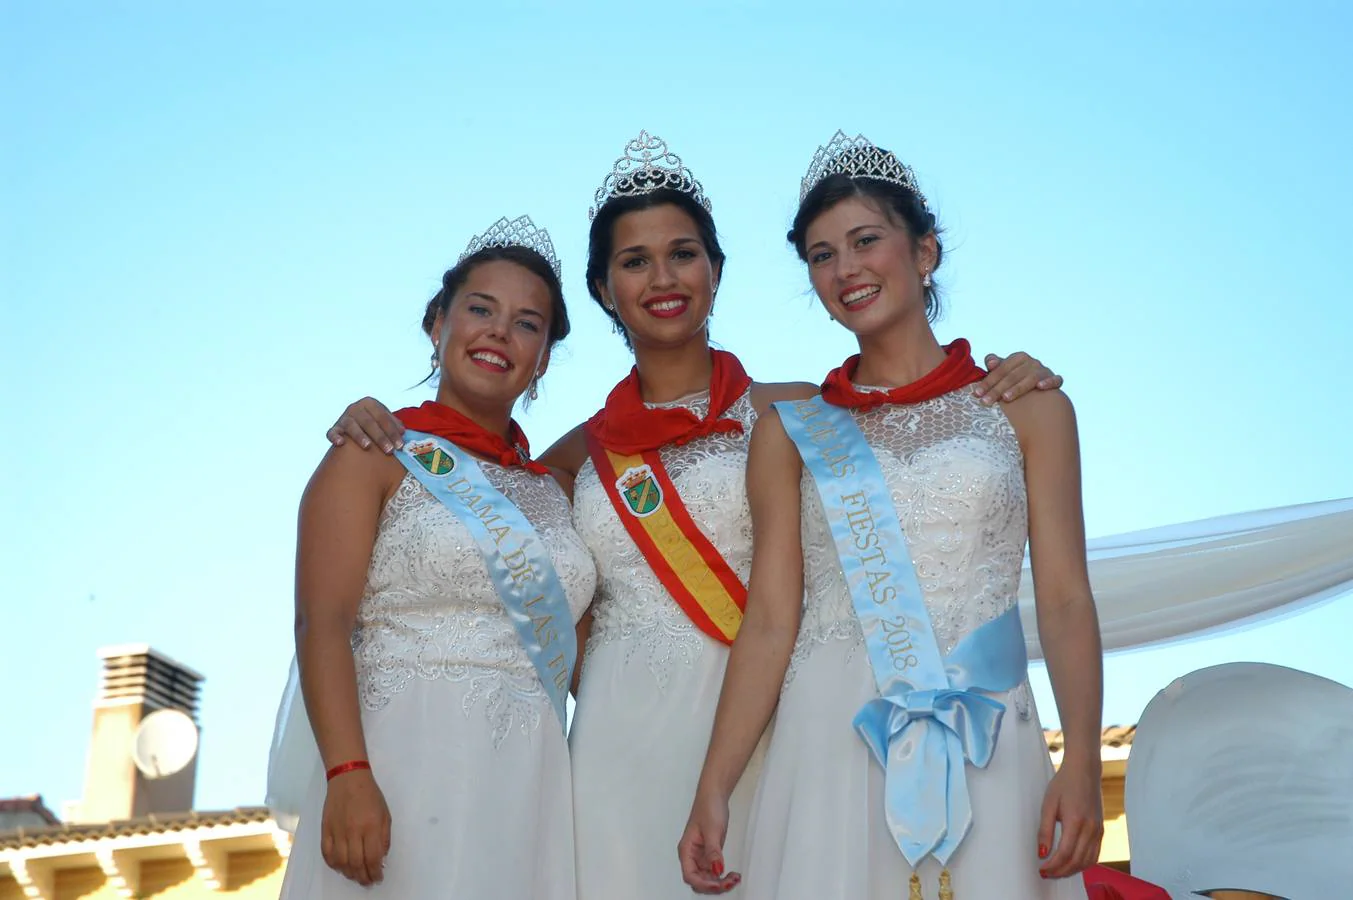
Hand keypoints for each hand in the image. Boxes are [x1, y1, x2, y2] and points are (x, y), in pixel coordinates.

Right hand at [320, 770, 391, 885]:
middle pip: (356, 863)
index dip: (375, 872)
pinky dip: (333, 864)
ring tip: (355, 876)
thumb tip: (381, 858)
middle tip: (367, 882)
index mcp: (370, 826)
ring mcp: (337, 831)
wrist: (348, 778)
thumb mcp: (385, 814)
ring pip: (341, 862)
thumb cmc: (370, 795)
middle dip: (363, 877)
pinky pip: (326, 853)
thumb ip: (384, 837)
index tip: (377, 877)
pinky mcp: (325, 829)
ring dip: (349, 873)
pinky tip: (340, 866)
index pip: (372, 858)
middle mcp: (353, 831)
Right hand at [326, 397, 404, 453]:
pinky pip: (332, 432)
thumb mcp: (384, 419)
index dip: (392, 431)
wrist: (354, 423)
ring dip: (360, 436)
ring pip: (351, 426)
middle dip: (380, 437)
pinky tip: (340, 443)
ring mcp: (343, 418)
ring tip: (368, 446)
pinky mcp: (334, 428)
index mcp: (369, 403)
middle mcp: (355, 408)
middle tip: (390, 450)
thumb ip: (394, 424)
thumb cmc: (374, 422)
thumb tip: (402, 431)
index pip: (383, 417)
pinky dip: (335, 437)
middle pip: (369, 422)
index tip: (400, 445)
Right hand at [678, 792, 740, 893]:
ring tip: (735, 878)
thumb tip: (717, 870)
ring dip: (720, 883)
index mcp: (686, 850)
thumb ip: (713, 852)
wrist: (714, 795)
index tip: (718, 883)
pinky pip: (715, 872)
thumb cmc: (708, 807)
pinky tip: (733, 875)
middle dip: (714, 885)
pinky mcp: (710, 854)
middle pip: (699, 881)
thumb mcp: (712, 830)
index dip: (703, 883)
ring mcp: (701, 856)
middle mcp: (692, 856)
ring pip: (708, 879)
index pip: (690, 876)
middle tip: (731, 882)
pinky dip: (724, 876)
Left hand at [975, 352, 1062, 405]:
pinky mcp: (1056, 380)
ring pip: (1031, 378)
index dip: (987, 381)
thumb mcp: (1006, 375)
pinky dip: (1049, 382)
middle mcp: (1032, 362)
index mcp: (1018, 358)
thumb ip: (996, 368)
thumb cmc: (1017, 381)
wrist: (1041, 390)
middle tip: (986, 402)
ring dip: (1018, 388)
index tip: (976, 394)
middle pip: (1012, 375)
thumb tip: (990, 361)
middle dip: (997, 389)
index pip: (1000, 369)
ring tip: (1006, 398)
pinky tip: (1040, 387)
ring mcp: (1044, 370)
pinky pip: (1056, 380)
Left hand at [1037, 759, 1102, 878]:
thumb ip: (1044, 830)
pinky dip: (1083, 863)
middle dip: (1061, 871)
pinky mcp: (1101, 830)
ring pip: (1088, 861)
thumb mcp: (1048, 804)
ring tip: (1057, 871)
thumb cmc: (1064, 784)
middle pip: (1077, 861)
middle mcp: (1091, 829)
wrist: (1084, 771)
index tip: (1041, 869)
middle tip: (1047, 874)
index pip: (1065, 854)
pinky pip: (1095, 854)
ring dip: (1072, 870)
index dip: (1053, 865)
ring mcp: (1098, 831)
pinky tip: (1071, 863)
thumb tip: (1041, 853)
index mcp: (1076, 822)